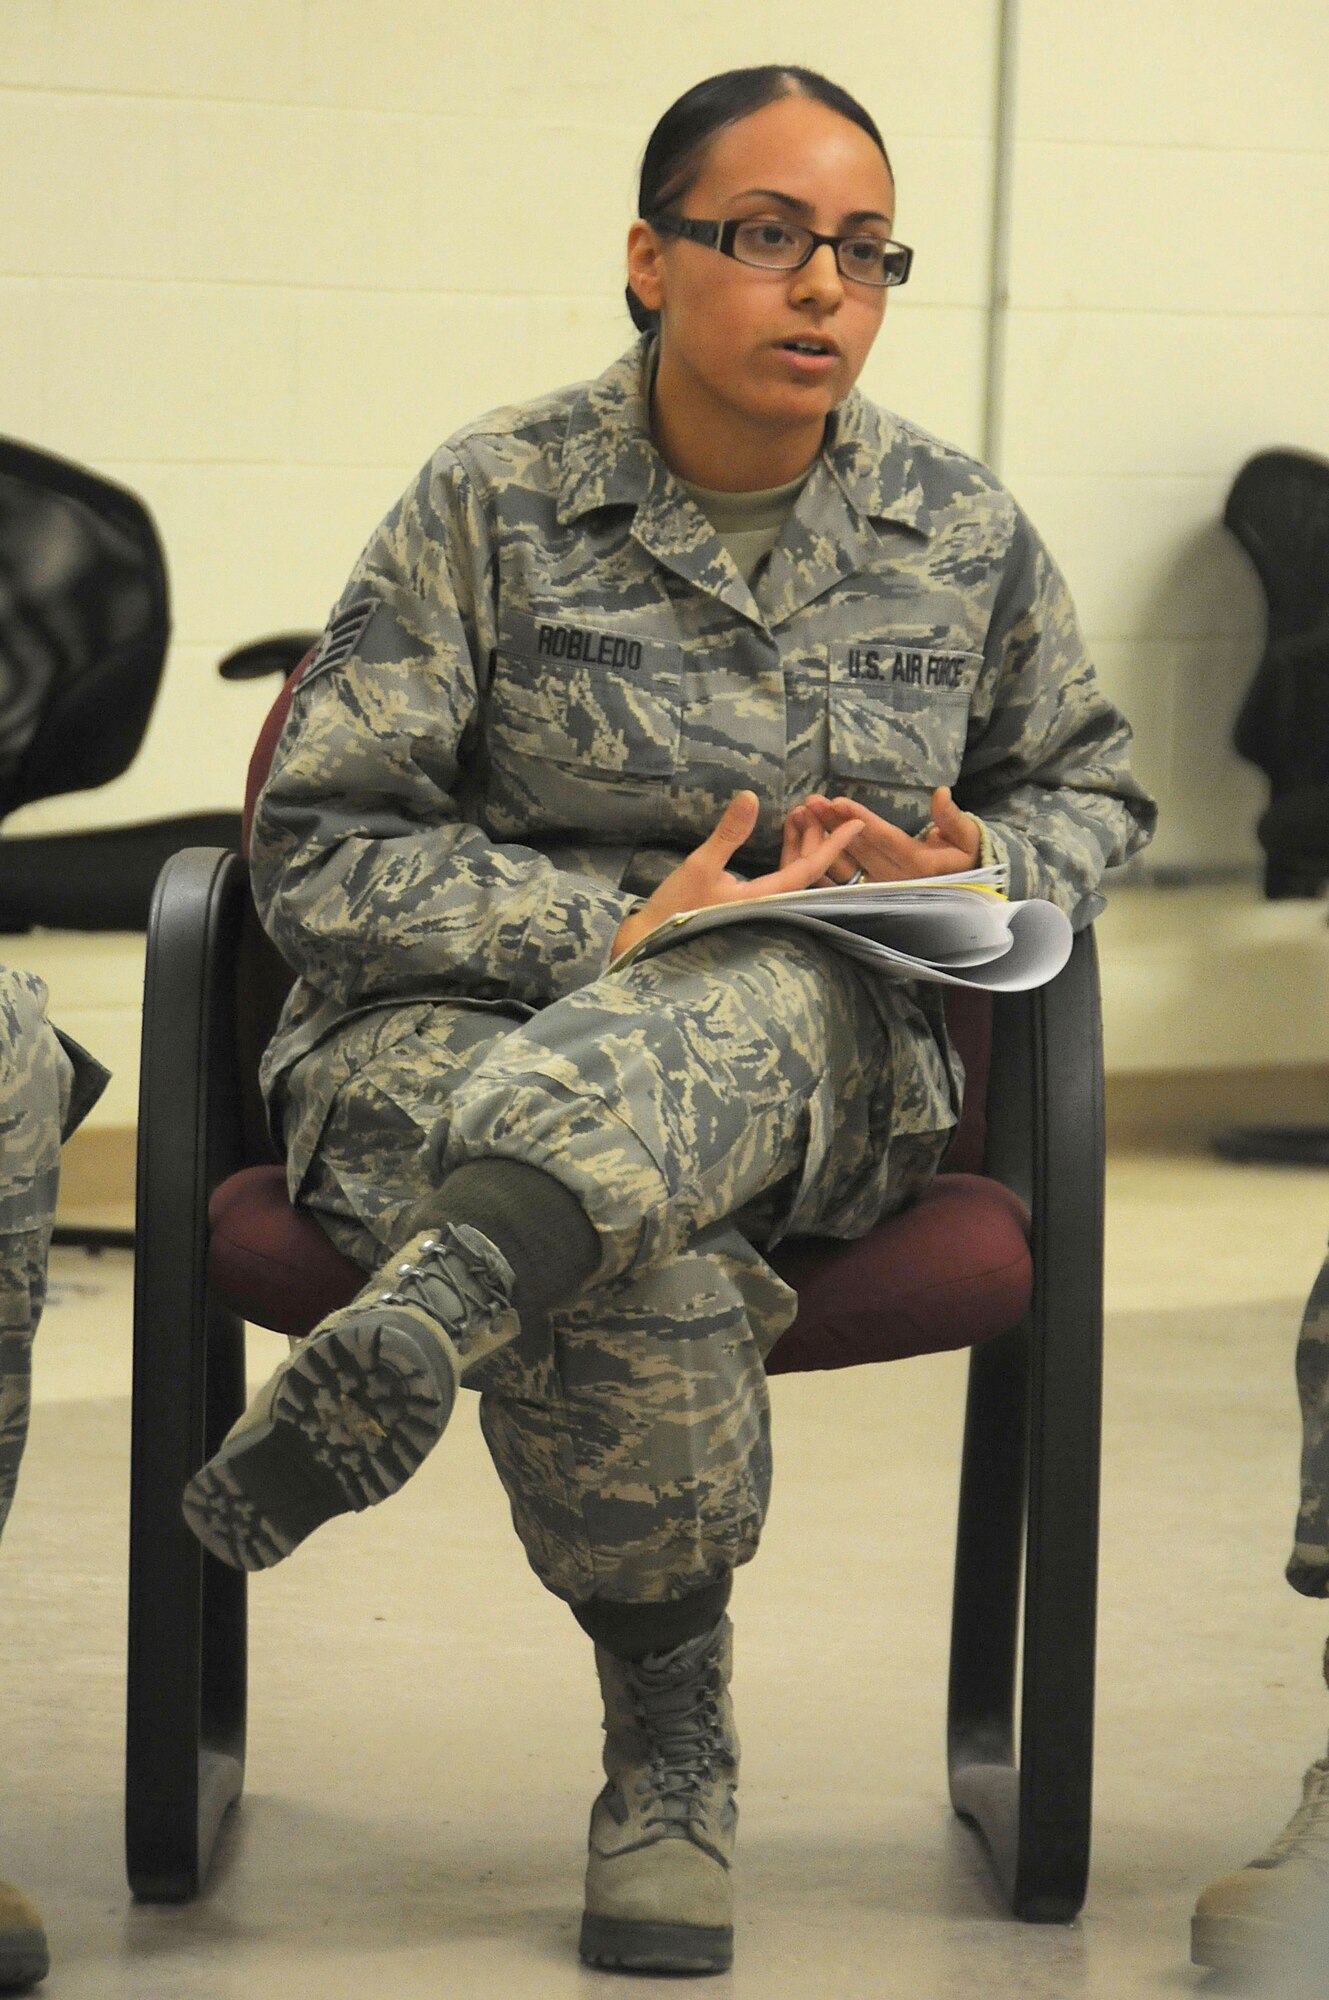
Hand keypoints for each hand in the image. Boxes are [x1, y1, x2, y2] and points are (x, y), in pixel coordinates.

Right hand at [610, 790, 863, 961]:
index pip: (810, 869)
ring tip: (802, 813)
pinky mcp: (749, 904)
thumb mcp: (700, 865)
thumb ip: (728, 833)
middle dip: (817, 836)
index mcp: (765, 899)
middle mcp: (770, 904)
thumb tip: (750, 796)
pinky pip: (780, 876)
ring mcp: (761, 905)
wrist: (652, 940)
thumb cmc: (676, 908)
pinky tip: (784, 834)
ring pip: (793, 872)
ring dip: (800, 842)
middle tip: (823, 805)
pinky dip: (786, 853)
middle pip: (807, 870)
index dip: (834, 845)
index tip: (857, 823)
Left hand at [781, 786, 980, 883]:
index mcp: (919, 865)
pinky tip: (806, 839)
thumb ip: (952, 817)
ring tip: (806, 813)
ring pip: (848, 859)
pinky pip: (844, 874)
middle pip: (860, 847)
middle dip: (834, 823)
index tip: (838, 802)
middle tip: (812, 802)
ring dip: (825, 836)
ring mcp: (882, 886)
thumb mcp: (967, 836)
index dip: (860, 819)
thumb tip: (940, 793)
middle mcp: (896, 878)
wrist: (966, 887)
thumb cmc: (967, 855)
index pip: (884, 838)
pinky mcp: (872, 890)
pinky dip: (824, 856)